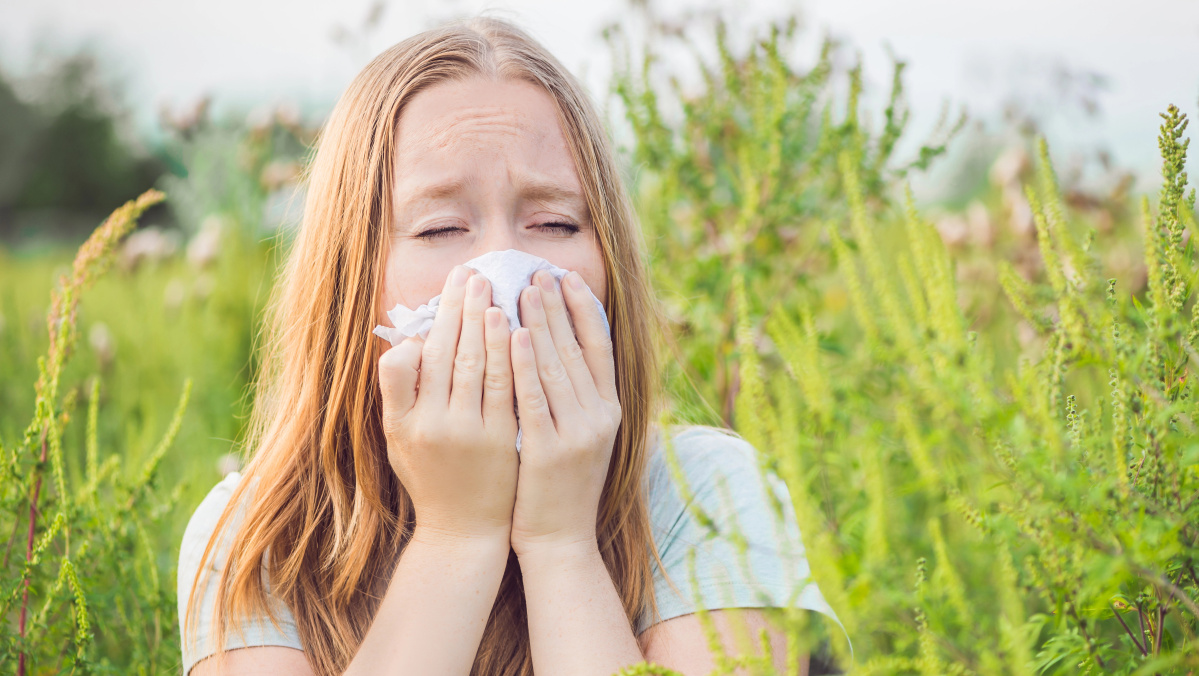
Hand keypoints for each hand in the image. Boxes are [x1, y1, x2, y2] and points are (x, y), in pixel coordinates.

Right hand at [377, 265, 518, 543]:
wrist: (463, 531)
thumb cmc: (430, 477)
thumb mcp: (398, 438)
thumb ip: (398, 391)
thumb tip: (408, 340)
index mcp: (403, 420)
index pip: (416, 356)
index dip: (436, 318)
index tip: (450, 287)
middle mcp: (433, 425)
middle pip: (450, 352)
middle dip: (462, 308)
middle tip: (474, 272)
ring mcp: (470, 433)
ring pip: (480, 365)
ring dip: (488, 322)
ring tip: (496, 289)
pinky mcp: (502, 440)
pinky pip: (508, 388)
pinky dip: (511, 355)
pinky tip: (519, 327)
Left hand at [509, 269, 621, 558]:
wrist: (560, 540)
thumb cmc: (561, 485)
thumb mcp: (583, 437)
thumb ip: (577, 396)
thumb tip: (561, 346)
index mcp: (610, 411)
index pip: (600, 347)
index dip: (584, 309)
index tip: (567, 276)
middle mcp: (600, 417)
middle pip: (576, 349)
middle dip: (556, 306)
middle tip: (536, 270)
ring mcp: (577, 434)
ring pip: (556, 366)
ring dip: (540, 323)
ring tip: (523, 289)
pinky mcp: (550, 451)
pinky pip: (536, 397)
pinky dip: (525, 363)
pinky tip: (514, 333)